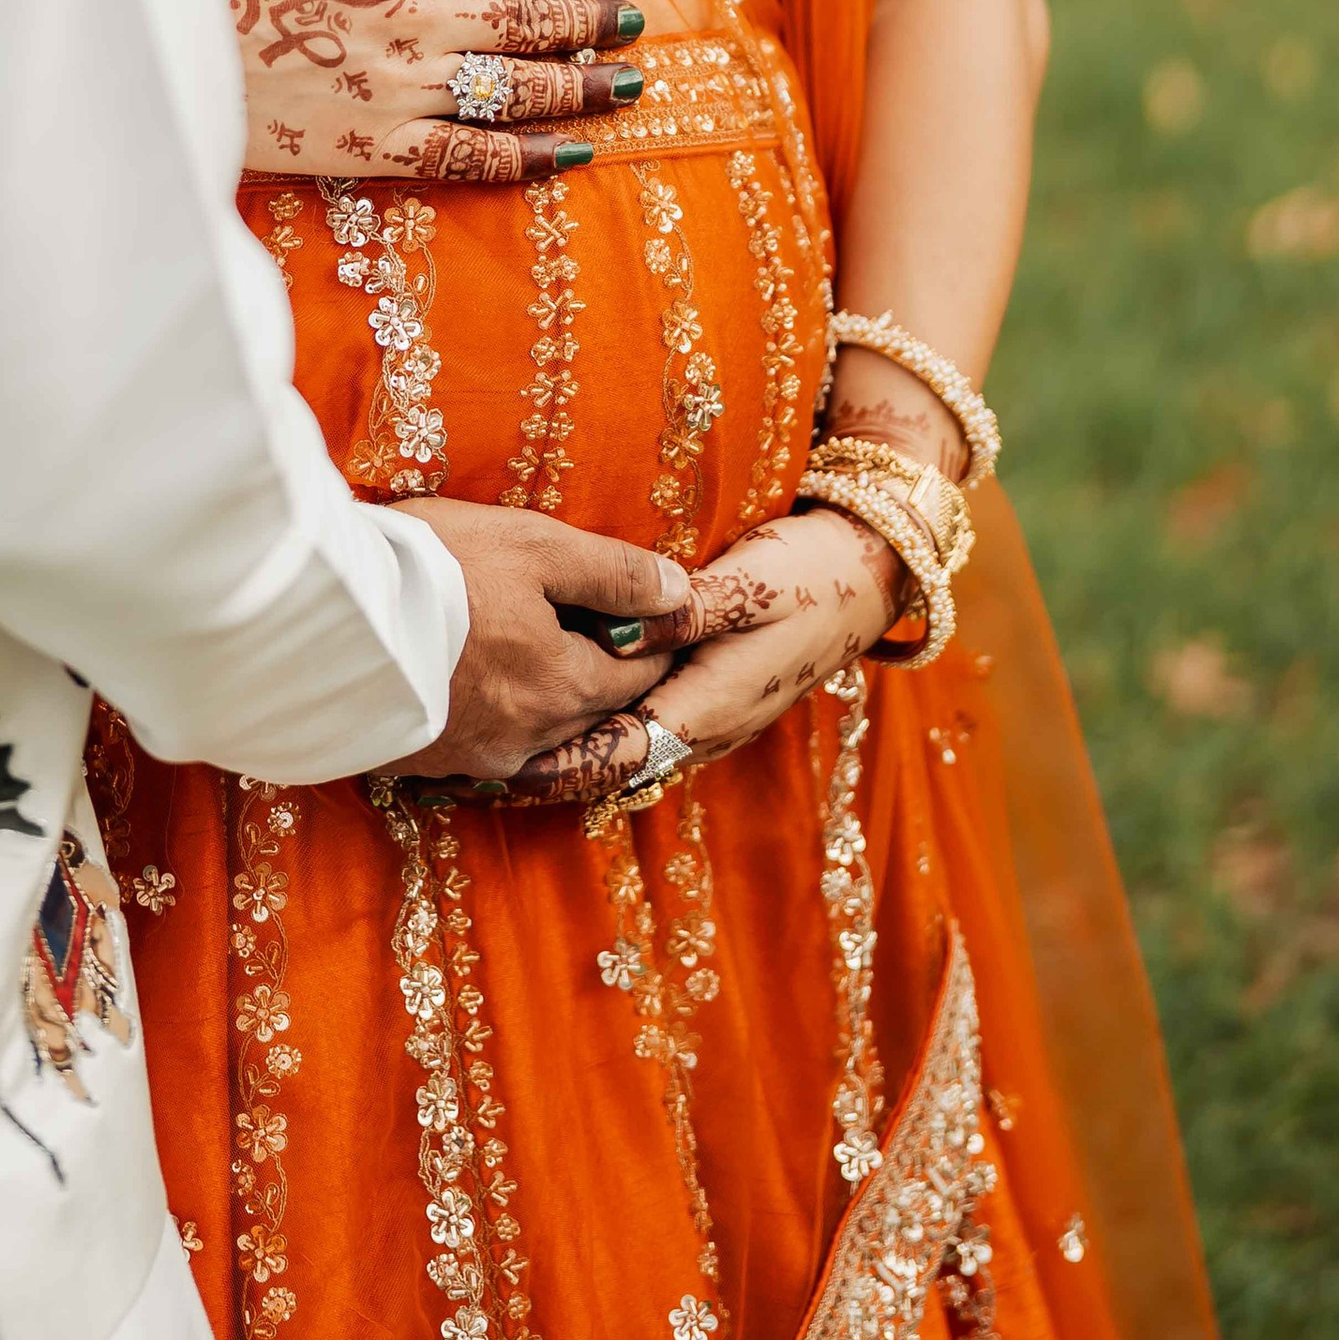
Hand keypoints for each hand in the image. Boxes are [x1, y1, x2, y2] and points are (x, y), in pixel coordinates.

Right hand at [211, 0, 643, 185]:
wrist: (169, 43)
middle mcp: (420, 19)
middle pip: (529, 20)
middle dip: (590, 21)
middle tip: (633, 22)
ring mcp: (405, 87)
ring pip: (517, 88)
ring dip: (582, 85)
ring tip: (627, 82)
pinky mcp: (381, 146)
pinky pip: (472, 155)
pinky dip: (530, 156)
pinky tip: (574, 152)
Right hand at [378, 503, 703, 779]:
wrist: (325, 614)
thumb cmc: (438, 569)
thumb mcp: (535, 546)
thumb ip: (613, 571)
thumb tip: (677, 593)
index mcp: (563, 689)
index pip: (636, 677)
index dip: (645, 642)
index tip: (641, 615)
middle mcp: (525, 739)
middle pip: (586, 709)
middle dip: (593, 670)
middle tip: (583, 623)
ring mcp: (469, 757)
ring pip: (534, 729)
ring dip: (539, 693)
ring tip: (522, 644)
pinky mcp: (419, 759)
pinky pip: (477, 741)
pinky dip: (487, 712)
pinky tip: (467, 676)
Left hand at [504, 507, 902, 798]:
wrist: (864, 576)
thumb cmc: (805, 571)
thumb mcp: (747, 582)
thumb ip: (685, 611)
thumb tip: (623, 630)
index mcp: (712, 705)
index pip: (623, 754)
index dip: (561, 765)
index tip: (503, 762)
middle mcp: (708, 727)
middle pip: (616, 763)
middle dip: (551, 767)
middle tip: (474, 764)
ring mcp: (710, 720)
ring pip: (627, 750)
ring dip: (568, 752)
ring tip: (496, 746)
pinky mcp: (708, 702)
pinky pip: (642, 730)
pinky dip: (595, 729)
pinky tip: (554, 714)